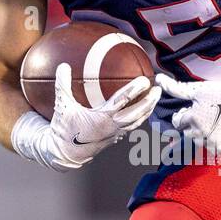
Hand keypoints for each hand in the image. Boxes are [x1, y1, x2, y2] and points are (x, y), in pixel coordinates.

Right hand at [37, 62, 159, 169]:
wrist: (65, 154)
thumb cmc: (64, 130)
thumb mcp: (62, 105)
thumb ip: (62, 84)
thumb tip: (63, 65)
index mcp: (101, 117)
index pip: (123, 100)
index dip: (135, 89)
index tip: (145, 80)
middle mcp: (112, 126)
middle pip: (137, 113)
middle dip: (150, 101)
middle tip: (158, 89)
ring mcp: (115, 133)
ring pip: (137, 121)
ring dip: (147, 110)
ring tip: (155, 99)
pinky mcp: (115, 138)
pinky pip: (132, 127)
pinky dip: (140, 118)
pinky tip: (143, 112)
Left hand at [154, 71, 220, 154]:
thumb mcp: (198, 90)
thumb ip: (176, 89)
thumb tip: (159, 80)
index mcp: (191, 119)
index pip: (177, 122)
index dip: (183, 115)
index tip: (192, 111)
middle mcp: (198, 133)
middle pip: (185, 134)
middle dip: (191, 126)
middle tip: (204, 116)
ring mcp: (209, 142)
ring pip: (197, 142)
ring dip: (200, 135)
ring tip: (212, 123)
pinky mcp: (219, 148)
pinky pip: (209, 148)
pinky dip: (211, 142)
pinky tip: (218, 131)